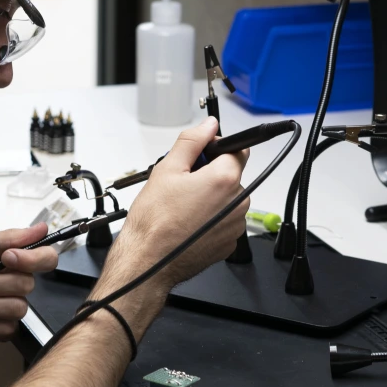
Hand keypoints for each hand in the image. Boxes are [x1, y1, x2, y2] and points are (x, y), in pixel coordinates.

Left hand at [0, 223, 57, 344]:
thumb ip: (8, 237)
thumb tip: (41, 227)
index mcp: (7, 259)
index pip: (44, 258)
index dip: (34, 259)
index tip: (8, 258)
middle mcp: (9, 283)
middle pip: (30, 284)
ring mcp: (4, 307)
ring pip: (19, 308)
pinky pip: (8, 328)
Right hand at [117, 117, 249, 288]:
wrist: (148, 260)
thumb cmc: (154, 220)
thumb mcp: (167, 169)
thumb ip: (192, 141)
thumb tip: (208, 126)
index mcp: (224, 179)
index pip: (238, 149)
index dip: (218, 149)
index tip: (202, 155)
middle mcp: (237, 203)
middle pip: (231, 176)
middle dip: (211, 176)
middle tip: (183, 185)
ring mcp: (235, 227)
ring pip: (228, 201)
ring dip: (211, 199)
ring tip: (183, 207)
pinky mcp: (228, 244)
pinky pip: (224, 222)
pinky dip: (210, 220)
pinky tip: (188, 222)